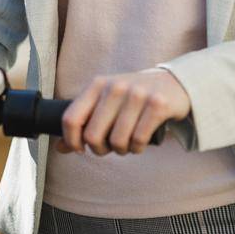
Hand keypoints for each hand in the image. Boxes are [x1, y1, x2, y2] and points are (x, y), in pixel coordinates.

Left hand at [56, 68, 191, 155]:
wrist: (174, 83)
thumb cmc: (132, 97)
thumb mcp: (106, 101)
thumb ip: (84, 120)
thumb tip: (60, 147)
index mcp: (97, 84)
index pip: (71, 118)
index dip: (71, 140)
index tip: (79, 149)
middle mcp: (115, 86)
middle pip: (93, 135)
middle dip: (99, 149)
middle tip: (108, 148)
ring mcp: (137, 94)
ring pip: (117, 141)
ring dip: (121, 150)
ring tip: (126, 144)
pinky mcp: (157, 105)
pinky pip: (138, 140)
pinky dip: (137, 148)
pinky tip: (139, 142)